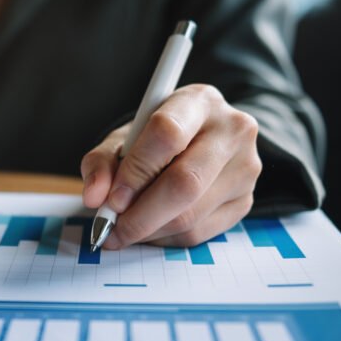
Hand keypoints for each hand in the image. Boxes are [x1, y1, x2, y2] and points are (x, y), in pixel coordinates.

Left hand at [80, 85, 261, 248]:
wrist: (203, 141)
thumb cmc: (156, 139)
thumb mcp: (125, 138)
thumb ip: (101, 162)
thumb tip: (95, 198)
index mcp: (198, 101)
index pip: (167, 134)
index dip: (135, 172)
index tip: (111, 200)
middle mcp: (232, 130)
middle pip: (185, 182)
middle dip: (140, 215)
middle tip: (111, 229)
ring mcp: (245, 167)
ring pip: (191, 215)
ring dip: (149, 231)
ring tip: (124, 229)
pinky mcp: (246, 201)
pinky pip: (200, 233)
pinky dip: (165, 239)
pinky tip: (150, 230)